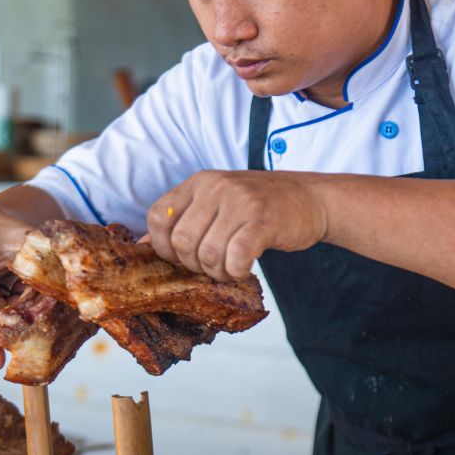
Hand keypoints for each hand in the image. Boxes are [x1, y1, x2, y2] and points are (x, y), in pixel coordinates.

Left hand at [146, 170, 328, 280]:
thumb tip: (143, 245)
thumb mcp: (218, 202)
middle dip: (194, 265)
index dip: (163, 247)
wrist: (310, 198)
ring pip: (207, 253)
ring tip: (231, 268)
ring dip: (218, 272)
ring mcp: (240, 202)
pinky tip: (245, 269)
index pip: (158, 217)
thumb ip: (185, 219)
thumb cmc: (261, 206)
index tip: (182, 258)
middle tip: (213, 266)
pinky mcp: (262, 221)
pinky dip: (236, 272)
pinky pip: (235, 258)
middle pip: (182, 242)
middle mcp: (216, 187)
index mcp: (199, 182)